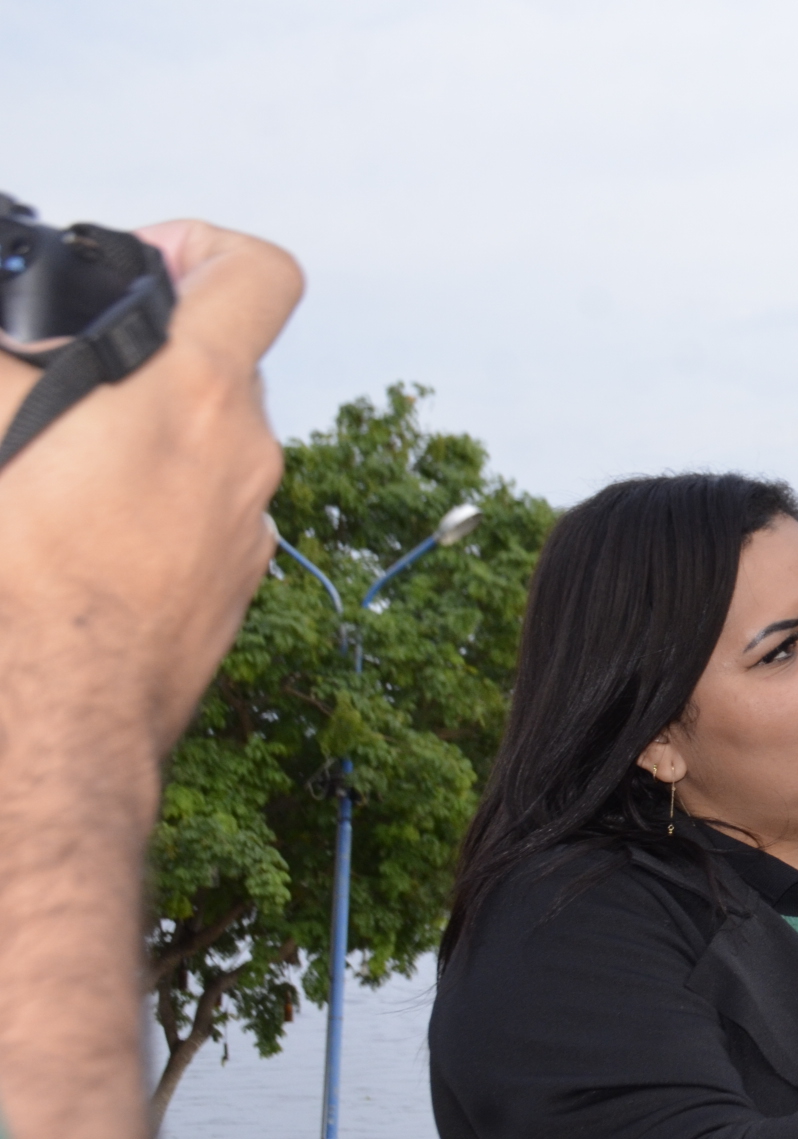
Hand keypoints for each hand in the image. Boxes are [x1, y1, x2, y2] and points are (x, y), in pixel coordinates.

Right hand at [0, 217, 303, 752]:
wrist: (56, 716)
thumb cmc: (23, 572)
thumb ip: (12, 355)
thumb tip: (19, 341)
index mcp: (198, 396)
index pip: (258, 273)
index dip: (201, 247)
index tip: (139, 263)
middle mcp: (246, 458)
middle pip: (217, 365)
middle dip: (143, 357)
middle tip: (59, 374)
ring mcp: (247, 531)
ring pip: (204, 448)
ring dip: (141, 436)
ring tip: (53, 461)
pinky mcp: (231, 591)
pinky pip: (198, 518)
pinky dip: (151, 504)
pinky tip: (79, 531)